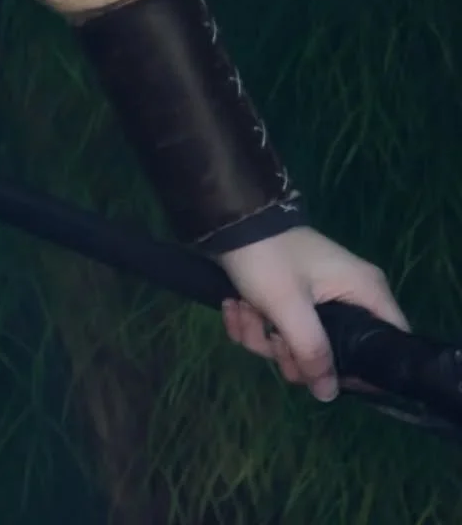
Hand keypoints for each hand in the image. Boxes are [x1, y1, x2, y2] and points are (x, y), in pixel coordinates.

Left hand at [219, 226, 408, 400]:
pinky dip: (253, 322)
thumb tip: (329, 393)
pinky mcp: (291, 296)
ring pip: (298, 342)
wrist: (225, 219)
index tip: (326, 375)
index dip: (362, 369)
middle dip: (290, 351)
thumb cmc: (267, 257)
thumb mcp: (289, 306)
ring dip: (263, 335)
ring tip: (242, 310)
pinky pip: (278, 327)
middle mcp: (348, 294)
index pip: (389, 342)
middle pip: (334, 351)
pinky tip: (234, 305)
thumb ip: (312, 352)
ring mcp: (318, 296)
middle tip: (272, 339)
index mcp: (364, 290)